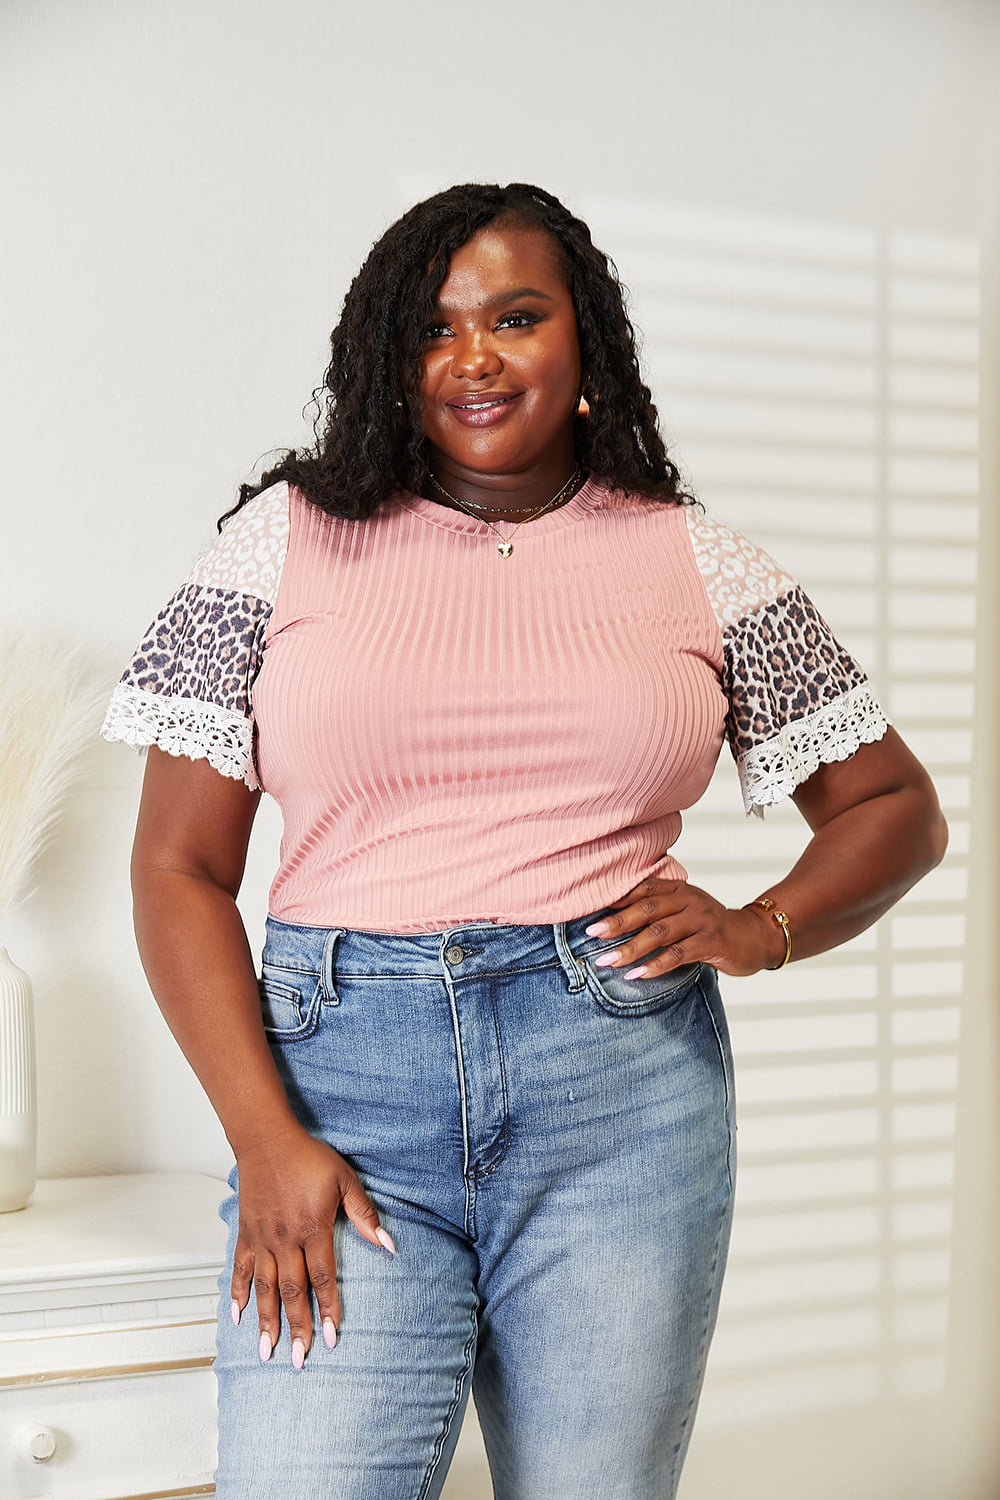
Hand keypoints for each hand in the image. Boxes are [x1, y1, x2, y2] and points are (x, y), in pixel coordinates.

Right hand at [230, 1125, 394, 1366]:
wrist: (267, 1139)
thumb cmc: (309, 1158)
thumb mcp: (344, 1180)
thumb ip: (364, 1214)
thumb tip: (388, 1244)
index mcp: (312, 1228)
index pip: (322, 1277)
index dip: (327, 1308)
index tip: (330, 1337)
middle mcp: (284, 1239)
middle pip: (291, 1291)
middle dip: (297, 1327)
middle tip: (300, 1360)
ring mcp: (262, 1238)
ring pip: (263, 1288)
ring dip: (266, 1321)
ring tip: (267, 1352)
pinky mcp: (245, 1233)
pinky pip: (240, 1269)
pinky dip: (237, 1294)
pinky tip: (237, 1317)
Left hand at [585, 877, 784, 977]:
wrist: (754, 936)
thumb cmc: (711, 926)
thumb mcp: (685, 910)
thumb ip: (658, 910)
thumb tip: (615, 919)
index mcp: (679, 890)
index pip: (643, 890)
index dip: (616, 899)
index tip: (590, 911)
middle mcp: (688, 901)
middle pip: (646, 910)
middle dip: (616, 923)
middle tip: (592, 934)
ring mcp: (701, 920)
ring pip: (659, 933)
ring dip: (631, 948)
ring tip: (608, 961)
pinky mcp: (711, 942)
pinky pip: (679, 954)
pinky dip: (656, 965)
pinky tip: (638, 974)